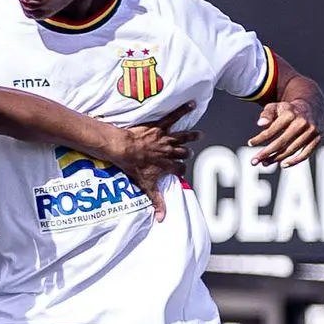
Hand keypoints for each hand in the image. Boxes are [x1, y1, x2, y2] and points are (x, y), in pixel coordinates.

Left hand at [111, 101, 200, 222]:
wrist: (124, 149)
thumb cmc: (133, 167)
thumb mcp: (146, 187)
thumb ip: (156, 202)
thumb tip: (161, 219)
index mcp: (168, 165)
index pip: (180, 169)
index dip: (181, 170)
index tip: (181, 171)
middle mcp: (170, 152)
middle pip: (183, 153)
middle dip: (186, 154)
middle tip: (187, 153)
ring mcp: (166, 138)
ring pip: (183, 137)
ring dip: (192, 136)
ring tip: (199, 135)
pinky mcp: (160, 127)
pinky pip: (174, 117)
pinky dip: (183, 109)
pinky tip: (191, 104)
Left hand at [248, 98, 323, 167]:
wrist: (313, 108)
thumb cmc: (289, 110)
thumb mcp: (276, 107)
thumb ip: (267, 114)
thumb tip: (260, 124)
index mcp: (290, 114)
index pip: (272, 130)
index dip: (260, 138)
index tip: (250, 144)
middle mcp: (301, 123)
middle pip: (281, 142)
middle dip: (266, 153)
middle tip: (253, 161)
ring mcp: (311, 132)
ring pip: (291, 150)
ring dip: (276, 159)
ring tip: (264, 163)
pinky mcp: (317, 139)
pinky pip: (306, 154)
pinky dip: (294, 161)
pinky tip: (282, 165)